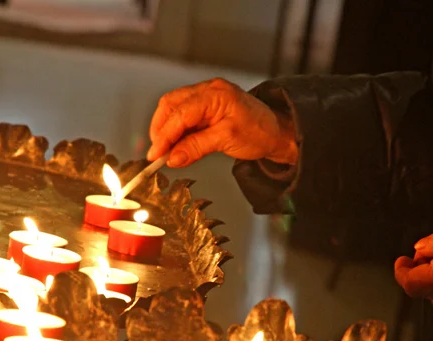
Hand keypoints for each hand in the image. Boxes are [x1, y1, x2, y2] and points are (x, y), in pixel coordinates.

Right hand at [147, 78, 297, 167]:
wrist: (276, 132)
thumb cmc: (259, 132)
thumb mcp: (226, 140)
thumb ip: (196, 147)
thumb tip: (172, 157)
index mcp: (215, 94)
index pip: (180, 113)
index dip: (164, 135)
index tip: (155, 154)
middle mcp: (208, 90)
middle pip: (171, 105)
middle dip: (161, 130)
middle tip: (158, 153)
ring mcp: (206, 96)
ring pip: (174, 109)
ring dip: (167, 131)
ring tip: (167, 152)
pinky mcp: (206, 106)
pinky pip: (184, 116)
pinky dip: (178, 131)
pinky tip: (177, 146)